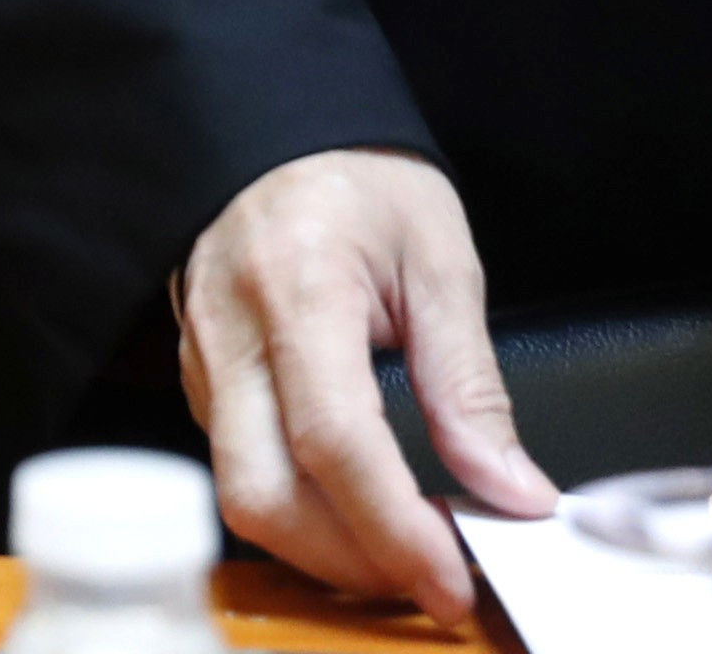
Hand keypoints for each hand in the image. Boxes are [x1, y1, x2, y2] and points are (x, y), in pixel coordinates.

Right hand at [172, 148, 556, 624]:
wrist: (272, 132)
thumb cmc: (357, 178)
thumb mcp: (439, 258)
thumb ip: (470, 383)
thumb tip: (512, 490)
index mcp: (298, 287)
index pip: (334, 438)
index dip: (394, 526)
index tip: (453, 576)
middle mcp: (231, 333)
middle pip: (263, 494)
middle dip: (352, 561)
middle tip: (436, 579)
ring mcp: (202, 361)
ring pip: (242, 497)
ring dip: (328, 549)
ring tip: (409, 550)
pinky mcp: (198, 382)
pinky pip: (240, 470)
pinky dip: (304, 513)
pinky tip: (362, 511)